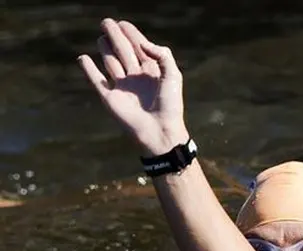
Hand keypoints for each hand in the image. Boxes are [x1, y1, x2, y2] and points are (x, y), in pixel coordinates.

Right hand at [77, 18, 188, 155]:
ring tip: (102, 37)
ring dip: (105, 49)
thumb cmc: (170, 105)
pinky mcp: (109, 98)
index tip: (123, 24)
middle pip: (122, 51)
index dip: (131, 34)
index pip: (138, 48)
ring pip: (110, 61)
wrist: (160, 131)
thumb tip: (143, 43)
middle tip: (106, 22)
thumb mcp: (174, 76)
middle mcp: (135, 77)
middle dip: (115, 36)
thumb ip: (162, 54)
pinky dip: (88, 69)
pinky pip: (95, 80)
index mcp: (151, 72)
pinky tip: (83, 58)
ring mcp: (121, 87)